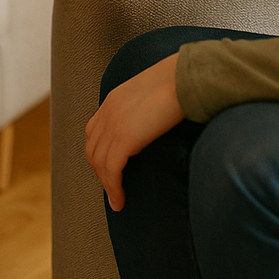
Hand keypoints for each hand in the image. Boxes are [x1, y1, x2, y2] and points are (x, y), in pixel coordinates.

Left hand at [86, 53, 183, 211]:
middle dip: (100, 172)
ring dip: (106, 185)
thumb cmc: (180, 83)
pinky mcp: (125, 139)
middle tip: (113, 189)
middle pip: (93, 150)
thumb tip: (155, 120)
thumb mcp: (152, 93)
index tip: (109, 168)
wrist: (185, 78)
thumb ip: (145, 106)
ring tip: (117, 200)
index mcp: (113, 99)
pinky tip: (120, 200)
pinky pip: (112, 171)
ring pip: (100, 164)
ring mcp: (114, 125)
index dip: (99, 153)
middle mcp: (108, 112)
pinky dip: (113, 188)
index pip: (94, 132)